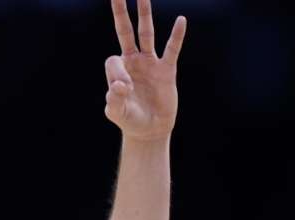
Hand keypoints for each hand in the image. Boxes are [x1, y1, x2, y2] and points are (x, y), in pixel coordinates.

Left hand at [104, 0, 186, 141]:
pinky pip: (172, 49)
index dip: (117, 73)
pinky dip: (176, 36)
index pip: (113, 59)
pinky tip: (181, 20)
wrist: (150, 130)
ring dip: (144, 15)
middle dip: (120, 14)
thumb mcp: (117, 113)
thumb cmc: (130, 120)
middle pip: (125, 32)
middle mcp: (133, 62)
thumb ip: (114, 101)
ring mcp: (150, 63)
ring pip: (147, 34)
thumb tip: (119, 85)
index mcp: (118, 71)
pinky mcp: (167, 70)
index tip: (124, 89)